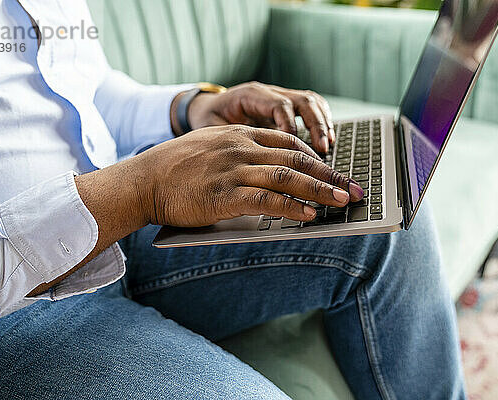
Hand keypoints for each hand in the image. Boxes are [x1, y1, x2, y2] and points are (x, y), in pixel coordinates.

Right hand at [45, 124, 361, 295]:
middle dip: (330, 174)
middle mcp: (241, 147)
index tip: (334, 169)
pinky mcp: (226, 194)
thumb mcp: (209, 147)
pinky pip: (267, 200)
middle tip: (353, 187)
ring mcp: (234, 169)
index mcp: (239, 134)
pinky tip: (310, 215)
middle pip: (296, 158)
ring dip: (320, 189)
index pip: (288, 142)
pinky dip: (293, 207)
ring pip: (288, 177)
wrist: (144, 180)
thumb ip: (236, 152)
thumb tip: (262, 169)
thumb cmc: (174, 168)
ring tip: (343, 200)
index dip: (316, 157)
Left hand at [186, 82, 335, 153]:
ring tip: (328, 146)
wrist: (205, 107)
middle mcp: (268, 92)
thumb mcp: (212, 130)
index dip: (290, 126)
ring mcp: (279, 95)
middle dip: (316, 125)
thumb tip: (247, 162)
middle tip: (323, 148)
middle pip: (302, 100)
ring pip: (311, 101)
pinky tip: (327, 139)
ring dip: (323, 123)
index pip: (279, 106)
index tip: (295, 148)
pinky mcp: (287, 105)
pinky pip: (311, 106)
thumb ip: (229, 142)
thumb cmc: (208, 121)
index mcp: (249, 95)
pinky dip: (322, 121)